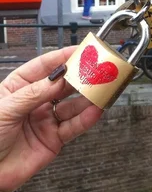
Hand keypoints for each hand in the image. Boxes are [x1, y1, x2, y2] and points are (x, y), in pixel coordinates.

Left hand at [0, 47, 102, 191]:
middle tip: (98, 71)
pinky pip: (73, 127)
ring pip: (72, 105)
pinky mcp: (54, 139)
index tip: (81, 51)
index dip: (63, 58)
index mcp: (18, 87)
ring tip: (102, 90)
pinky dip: (86, 119)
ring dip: (88, 98)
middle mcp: (35, 101)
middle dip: (80, 77)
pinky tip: (95, 111)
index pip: (44, 66)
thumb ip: (35, 94)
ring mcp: (46, 120)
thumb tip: (59, 79)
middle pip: (62, 85)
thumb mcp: (6, 109)